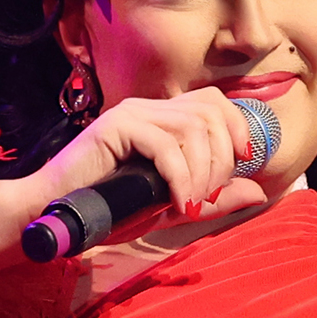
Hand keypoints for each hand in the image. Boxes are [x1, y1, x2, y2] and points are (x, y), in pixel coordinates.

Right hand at [31, 87, 269, 232]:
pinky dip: (180, 178)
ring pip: (192, 128)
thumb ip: (213, 200)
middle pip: (211, 112)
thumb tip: (259, 192)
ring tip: (191, 204)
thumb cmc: (109, 210)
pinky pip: (164, 145)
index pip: (215, 103)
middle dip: (223, 157)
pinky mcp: (115, 127)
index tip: (241, 165)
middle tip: (208, 195)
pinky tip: (177, 203)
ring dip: (202, 172)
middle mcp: (149, 108)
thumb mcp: (172, 207)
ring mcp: (132, 114)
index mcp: (163, 118)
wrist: (57, 214)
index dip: (237, 129)